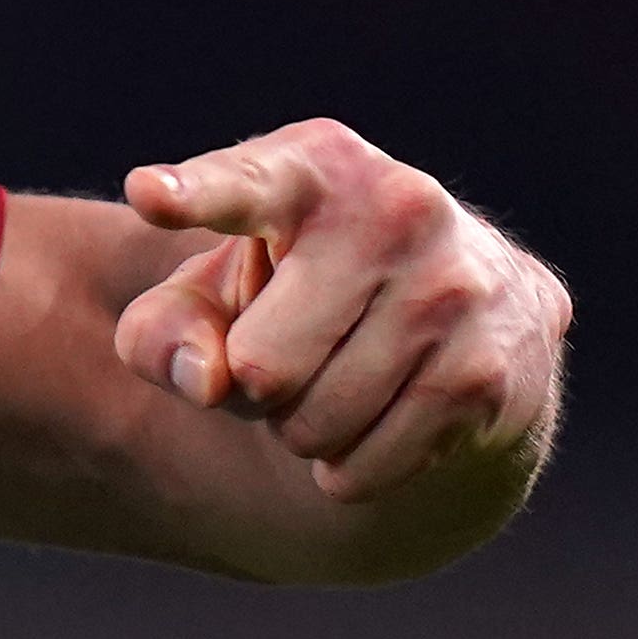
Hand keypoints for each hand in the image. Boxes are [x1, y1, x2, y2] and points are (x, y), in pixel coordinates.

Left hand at [118, 118, 568, 501]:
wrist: (467, 316)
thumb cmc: (300, 293)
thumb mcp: (216, 292)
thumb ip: (165, 328)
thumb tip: (206, 378)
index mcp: (313, 168)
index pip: (243, 187)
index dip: (193, 195)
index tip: (149, 193)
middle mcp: (396, 210)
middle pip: (260, 366)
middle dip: (255, 389)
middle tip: (290, 354)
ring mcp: (454, 288)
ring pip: (314, 425)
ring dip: (305, 431)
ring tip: (337, 379)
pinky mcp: (488, 370)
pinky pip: (366, 466)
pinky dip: (351, 469)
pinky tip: (378, 419)